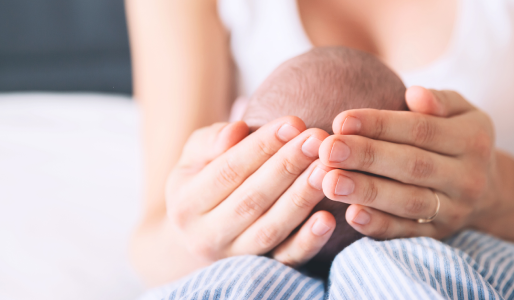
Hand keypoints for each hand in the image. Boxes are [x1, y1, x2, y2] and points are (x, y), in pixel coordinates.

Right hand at [165, 118, 335, 266]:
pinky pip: (286, 260)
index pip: (229, 170)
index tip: (293, 123)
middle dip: (287, 166)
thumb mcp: (194, 156)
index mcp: (185, 203)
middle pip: (252, 198)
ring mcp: (234, 257)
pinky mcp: (262, 271)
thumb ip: (211, 140)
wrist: (199, 233)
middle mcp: (205, 236)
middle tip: (317, 140)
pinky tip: (329, 219)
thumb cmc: (204, 180)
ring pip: (271, 228)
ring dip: (301, 198)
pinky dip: (308, 241)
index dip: (262, 146)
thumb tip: (236, 130)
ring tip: (326, 169)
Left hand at [319, 86, 503, 239]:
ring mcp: (455, 210)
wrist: (490, 191)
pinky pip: (408, 233)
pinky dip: (379, 225)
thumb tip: (414, 95)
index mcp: (472, 139)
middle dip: (367, 157)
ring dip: (367, 192)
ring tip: (330, 181)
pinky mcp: (439, 235)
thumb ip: (440, 99)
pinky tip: (351, 215)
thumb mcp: (462, 111)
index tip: (340, 121)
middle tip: (327, 150)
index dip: (380, 125)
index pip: (421, 130)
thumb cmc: (459, 138)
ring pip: (408, 202)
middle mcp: (468, 177)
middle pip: (413, 166)